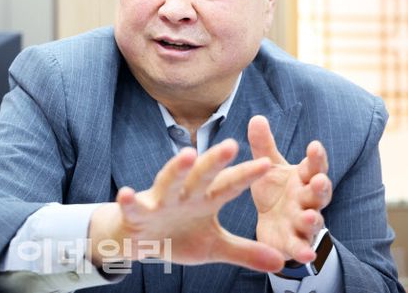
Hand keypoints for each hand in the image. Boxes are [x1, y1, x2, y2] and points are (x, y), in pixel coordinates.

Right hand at [88, 140, 284, 272]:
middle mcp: (184, 195)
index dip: (246, 175)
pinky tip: (125, 193)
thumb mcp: (214, 247)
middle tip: (231, 145)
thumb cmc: (178, 236)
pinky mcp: (137, 213)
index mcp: (205, 200)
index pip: (228, 185)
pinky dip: (129, 201)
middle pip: (201, 175)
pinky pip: (133, 207)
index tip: (267, 164)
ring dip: (176, 169)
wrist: (140, 240)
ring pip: (168, 182)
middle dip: (215, 161)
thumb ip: (245, 251)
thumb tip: (282, 263)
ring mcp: (160, 202)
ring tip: (187, 155)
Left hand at [248, 115, 332, 263]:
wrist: (273, 225)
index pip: (313, 166)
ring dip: (313, 219)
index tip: (314, 145)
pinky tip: (306, 255)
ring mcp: (303, 221)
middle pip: (318, 193)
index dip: (316, 157)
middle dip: (320, 187)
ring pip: (313, 220)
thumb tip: (256, 117)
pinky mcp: (294, 242)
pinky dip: (303, 251)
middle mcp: (307, 199)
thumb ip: (263, 146)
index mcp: (302, 178)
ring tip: (310, 217)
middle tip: (320, 181)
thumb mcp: (269, 167)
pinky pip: (300, 246)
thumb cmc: (275, 190)